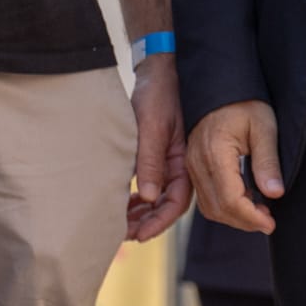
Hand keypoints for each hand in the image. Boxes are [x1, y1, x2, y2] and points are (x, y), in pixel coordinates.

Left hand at [125, 53, 190, 240]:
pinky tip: (126, 201)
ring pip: (158, 196)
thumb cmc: (159, 93)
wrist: (160, 70)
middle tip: (123, 233)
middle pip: (167, 204)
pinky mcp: (158, 153)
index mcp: (184, 161)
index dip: (159, 222)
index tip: (140, 235)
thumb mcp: (153, 125)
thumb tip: (147, 196)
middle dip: (147, 222)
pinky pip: (152, 183)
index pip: (176, 203)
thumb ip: (150, 160)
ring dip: (142, 212)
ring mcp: (169, 160)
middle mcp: (179, 165)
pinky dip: (140, 196)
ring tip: (121, 222)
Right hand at [186, 99, 281, 234]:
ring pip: (209, 207)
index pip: (229, 200)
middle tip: (268, 220)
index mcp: (215, 152)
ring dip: (234, 217)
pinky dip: (224, 207)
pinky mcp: (193, 166)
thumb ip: (268, 161)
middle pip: (217, 208)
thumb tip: (275, 194)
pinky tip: (244, 200)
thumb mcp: (264, 126)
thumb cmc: (245, 102)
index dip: (251, 217)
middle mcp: (197, 162)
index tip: (271, 223)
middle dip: (244, 221)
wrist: (220, 85)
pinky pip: (204, 197)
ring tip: (258, 211)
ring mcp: (192, 165)